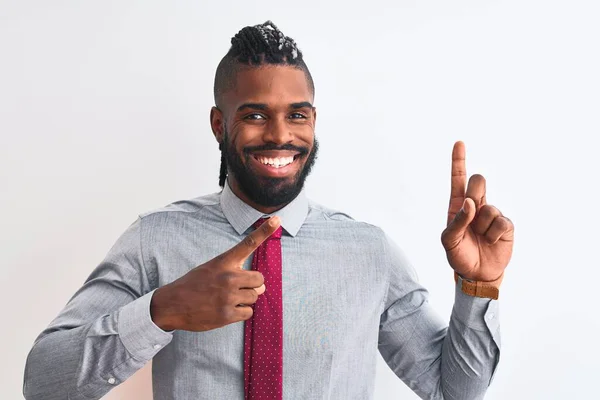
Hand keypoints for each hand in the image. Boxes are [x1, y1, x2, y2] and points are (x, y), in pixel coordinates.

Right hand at [150, 216, 280, 331]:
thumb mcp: (211, 268)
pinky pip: (248, 312)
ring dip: (246, 299)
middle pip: (260, 279)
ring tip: (227, 299)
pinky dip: (241, 312)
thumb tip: (260, 285)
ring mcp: (228, 296)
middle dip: (253, 285)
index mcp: (224, 262)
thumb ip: (234, 271)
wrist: (172, 304)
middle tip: (239, 288)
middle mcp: (228, 277)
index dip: (264, 231)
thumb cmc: (194, 285)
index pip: (248, 243)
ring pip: (255, 297)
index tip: (277, 220)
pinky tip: (226, 310)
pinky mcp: (227, 314)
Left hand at [440, 141, 513, 281]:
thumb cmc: (459, 255)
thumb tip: (469, 203)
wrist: (477, 274)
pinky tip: (491, 241)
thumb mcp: (449, 241)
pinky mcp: (506, 225)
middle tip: (472, 210)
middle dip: (475, 192)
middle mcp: (475, 206)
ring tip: (480, 238)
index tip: (459, 143)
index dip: (459, 161)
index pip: (457, 180)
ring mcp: (492, 214)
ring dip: (482, 226)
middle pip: (478, 182)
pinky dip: (493, 234)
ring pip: (489, 207)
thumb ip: (457, 221)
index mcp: (458, 206)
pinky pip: (501, 222)